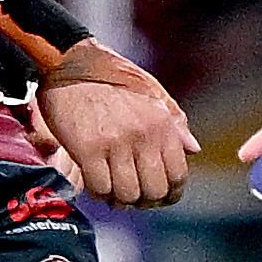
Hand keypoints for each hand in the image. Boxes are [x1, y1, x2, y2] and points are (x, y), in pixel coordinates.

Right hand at [35, 39, 198, 208]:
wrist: (67, 61)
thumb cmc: (107, 75)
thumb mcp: (149, 90)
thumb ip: (174, 121)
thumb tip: (194, 149)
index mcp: (161, 121)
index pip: (178, 175)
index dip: (169, 193)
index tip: (158, 196)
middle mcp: (142, 133)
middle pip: (154, 191)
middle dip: (144, 200)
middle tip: (132, 195)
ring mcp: (115, 142)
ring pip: (127, 194)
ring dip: (119, 197)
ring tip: (111, 187)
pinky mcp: (87, 148)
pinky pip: (99, 188)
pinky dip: (97, 191)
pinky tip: (94, 180)